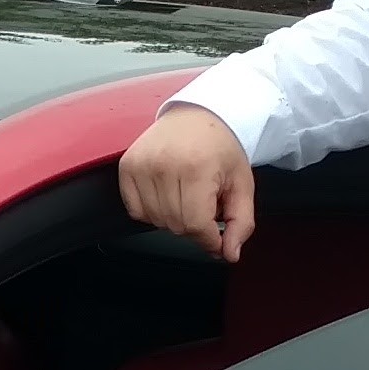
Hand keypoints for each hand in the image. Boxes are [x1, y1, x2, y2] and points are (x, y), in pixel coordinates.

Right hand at [122, 102, 255, 259]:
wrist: (197, 114)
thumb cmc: (220, 147)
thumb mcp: (241, 183)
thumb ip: (241, 223)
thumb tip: (229, 254)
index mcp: (195, 168)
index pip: (194, 225)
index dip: (208, 238)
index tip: (217, 236)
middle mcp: (163, 165)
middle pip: (175, 225)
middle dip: (194, 226)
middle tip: (204, 205)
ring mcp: (141, 165)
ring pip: (155, 220)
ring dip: (173, 218)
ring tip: (186, 195)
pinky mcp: (126, 166)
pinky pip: (136, 210)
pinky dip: (152, 211)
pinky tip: (167, 194)